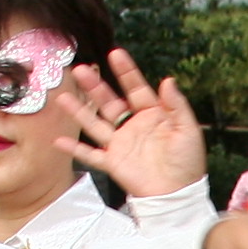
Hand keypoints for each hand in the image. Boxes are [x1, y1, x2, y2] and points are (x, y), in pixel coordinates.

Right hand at [63, 53, 207, 202]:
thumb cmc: (187, 163)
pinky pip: (91, 154)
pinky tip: (59, 140)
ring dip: (79, 111)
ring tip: (63, 97)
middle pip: (109, 102)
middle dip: (95, 86)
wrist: (177, 194)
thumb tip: (168, 80)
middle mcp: (133, 126)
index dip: (126, 72)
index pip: (136, 88)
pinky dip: (75, 149)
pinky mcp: (113, 163)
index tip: (115, 54)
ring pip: (95, 123)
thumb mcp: (188, 130)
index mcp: (152, 115)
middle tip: (80, 70)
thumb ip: (177, 105)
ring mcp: (120, 144)